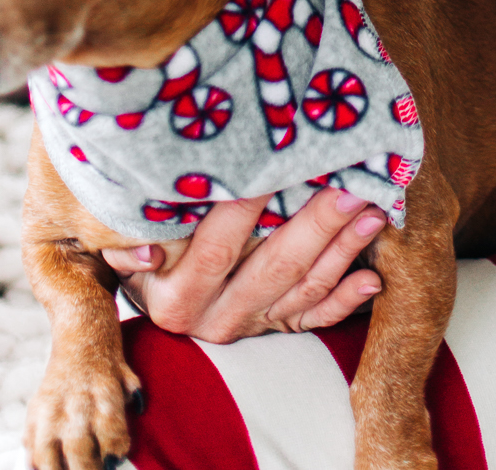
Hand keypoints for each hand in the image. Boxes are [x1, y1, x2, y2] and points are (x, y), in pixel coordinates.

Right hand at [101, 186, 386, 341]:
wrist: (154, 296)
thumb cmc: (144, 247)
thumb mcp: (121, 246)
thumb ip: (127, 243)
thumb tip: (146, 250)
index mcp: (174, 294)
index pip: (218, 246)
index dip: (249, 207)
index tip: (282, 162)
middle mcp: (212, 317)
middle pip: (274, 266)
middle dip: (317, 225)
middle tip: (352, 185)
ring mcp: (247, 327)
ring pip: (303, 289)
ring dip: (343, 251)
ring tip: (374, 211)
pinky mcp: (272, 332)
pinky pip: (314, 320)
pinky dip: (346, 300)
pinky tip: (372, 277)